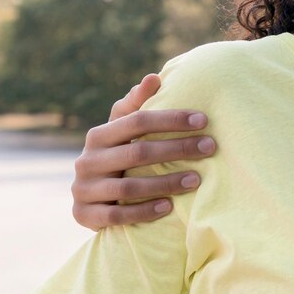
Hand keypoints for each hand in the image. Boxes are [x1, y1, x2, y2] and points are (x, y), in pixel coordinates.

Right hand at [71, 73, 213, 229]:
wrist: (90, 200)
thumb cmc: (116, 156)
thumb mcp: (122, 131)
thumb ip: (136, 106)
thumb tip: (154, 78)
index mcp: (99, 135)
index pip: (137, 121)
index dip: (171, 119)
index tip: (204, 120)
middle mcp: (87, 161)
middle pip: (137, 153)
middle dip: (177, 149)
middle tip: (210, 147)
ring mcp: (84, 189)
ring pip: (128, 187)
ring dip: (166, 183)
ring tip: (196, 179)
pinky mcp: (84, 215)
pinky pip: (117, 215)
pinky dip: (144, 211)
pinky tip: (169, 206)